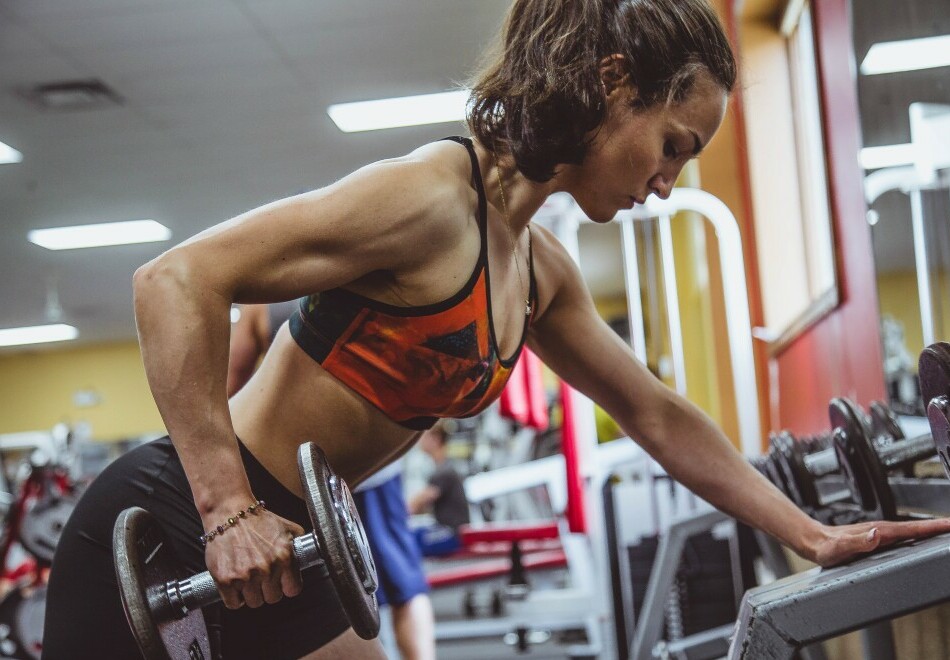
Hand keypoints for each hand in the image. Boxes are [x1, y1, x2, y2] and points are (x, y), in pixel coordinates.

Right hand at [203, 506, 304, 608]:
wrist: (228, 512)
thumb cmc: (257, 520)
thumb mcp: (287, 528)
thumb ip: (299, 546)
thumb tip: (309, 557)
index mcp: (284, 556)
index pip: (293, 589)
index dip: (286, 586)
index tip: (281, 583)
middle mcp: (266, 568)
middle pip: (272, 598)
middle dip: (267, 589)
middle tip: (261, 577)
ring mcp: (245, 575)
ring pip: (254, 602)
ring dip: (251, 593)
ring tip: (248, 578)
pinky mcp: (225, 580)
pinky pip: (233, 603)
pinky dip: (234, 597)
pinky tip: (236, 584)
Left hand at [806, 517, 949, 567]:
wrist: (814, 542)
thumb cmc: (825, 547)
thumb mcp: (839, 548)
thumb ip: (858, 542)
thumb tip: (876, 534)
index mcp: (878, 532)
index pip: (911, 529)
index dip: (933, 528)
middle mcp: (881, 530)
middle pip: (917, 528)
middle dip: (939, 527)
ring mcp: (880, 533)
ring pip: (911, 531)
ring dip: (931, 530)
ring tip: (948, 531)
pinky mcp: (877, 538)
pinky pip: (903, 536)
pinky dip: (918, 535)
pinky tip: (923, 539)